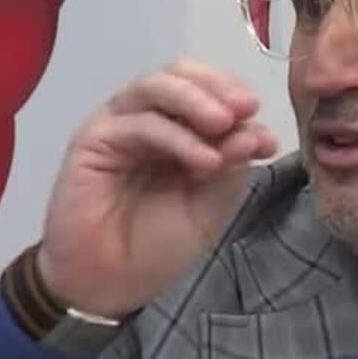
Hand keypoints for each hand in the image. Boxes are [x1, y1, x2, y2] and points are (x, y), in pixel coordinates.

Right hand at [35, 58, 280, 317]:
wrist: (110, 284)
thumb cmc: (157, 246)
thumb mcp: (210, 205)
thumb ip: (231, 166)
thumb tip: (257, 132)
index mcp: (175, 128)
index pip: (204, 88)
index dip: (233, 96)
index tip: (264, 130)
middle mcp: (144, 118)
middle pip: (178, 74)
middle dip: (216, 87)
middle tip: (246, 110)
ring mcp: (117, 126)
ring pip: (155, 87)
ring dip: (196, 100)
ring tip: (225, 125)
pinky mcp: (93, 141)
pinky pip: (138, 124)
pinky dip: (176, 136)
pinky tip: (204, 161)